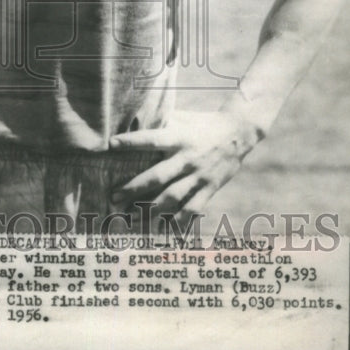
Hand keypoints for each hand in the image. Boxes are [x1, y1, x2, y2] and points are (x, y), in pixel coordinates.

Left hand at [108, 107, 261, 229]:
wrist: (238, 132)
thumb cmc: (201, 123)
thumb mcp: (181, 119)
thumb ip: (160, 123)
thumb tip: (131, 121)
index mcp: (179, 137)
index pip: (152, 139)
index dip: (132, 142)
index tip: (111, 144)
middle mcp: (188, 158)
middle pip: (158, 176)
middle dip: (134, 188)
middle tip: (114, 196)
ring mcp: (199, 176)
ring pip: (172, 197)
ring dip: (151, 209)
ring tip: (132, 216)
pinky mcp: (210, 188)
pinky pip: (193, 209)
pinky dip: (178, 221)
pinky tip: (164, 230)